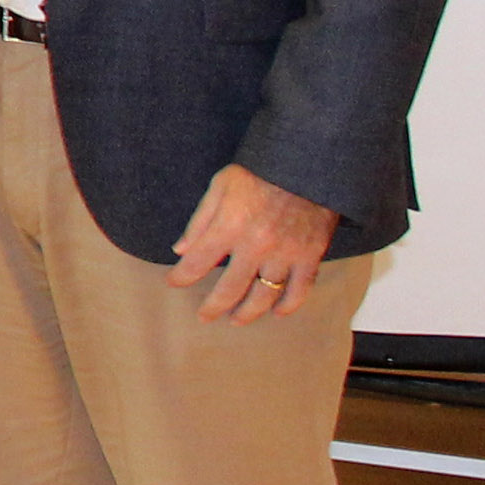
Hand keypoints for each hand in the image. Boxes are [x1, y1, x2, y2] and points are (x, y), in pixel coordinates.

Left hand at [170, 161, 339, 324]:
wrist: (306, 164)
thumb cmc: (260, 172)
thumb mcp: (220, 186)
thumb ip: (200, 221)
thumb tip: (181, 250)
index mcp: (229, 226)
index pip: (198, 263)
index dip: (182, 277)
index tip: (173, 283)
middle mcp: (256, 245)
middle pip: (230, 289)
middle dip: (213, 306)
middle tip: (204, 316)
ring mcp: (286, 253)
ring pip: (265, 295)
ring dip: (248, 312)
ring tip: (236, 319)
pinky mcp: (311, 255)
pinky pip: (300, 289)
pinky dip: (289, 304)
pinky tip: (277, 312)